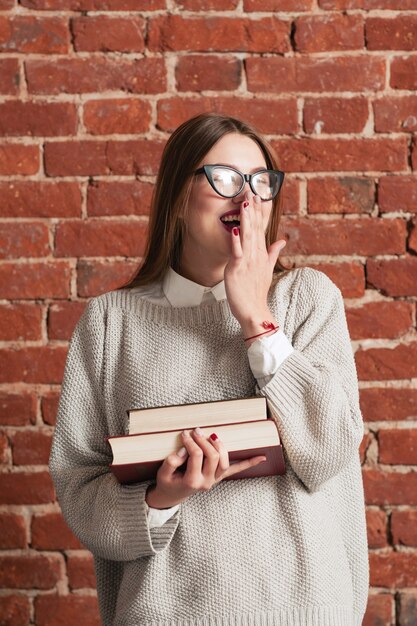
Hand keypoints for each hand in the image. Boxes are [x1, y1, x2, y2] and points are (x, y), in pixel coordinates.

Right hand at [146, 427, 266, 508]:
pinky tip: (262, 458)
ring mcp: (215, 480)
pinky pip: (235, 470)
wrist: (171, 495)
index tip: (184, 433)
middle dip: (204, 441)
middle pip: (213, 457)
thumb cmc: (167, 482)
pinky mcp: (219, 477)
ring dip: (220, 447)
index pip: (196, 456)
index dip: (191, 442)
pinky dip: (248, 463)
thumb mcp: (162, 473)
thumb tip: (184, 450)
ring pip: (225, 462)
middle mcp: (207, 482)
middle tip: (196, 431)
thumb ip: (172, 462)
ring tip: (212, 435)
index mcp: (192, 481)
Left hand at [224, 191, 285, 330]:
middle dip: (253, 209)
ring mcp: (248, 261)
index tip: (259, 194)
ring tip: (245, 203)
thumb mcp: (267, 269)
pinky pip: (237, 253)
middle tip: (252, 190)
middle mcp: (256, 255)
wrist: (254, 311)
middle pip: (255, 228)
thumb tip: (283, 239)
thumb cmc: (257, 291)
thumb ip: (273, 252)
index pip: (261, 228)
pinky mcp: (238, 269)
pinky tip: (234, 230)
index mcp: (261, 253)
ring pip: (247, 237)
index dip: (259, 211)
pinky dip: (236, 242)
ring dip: (246, 220)